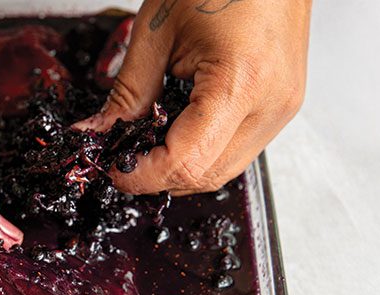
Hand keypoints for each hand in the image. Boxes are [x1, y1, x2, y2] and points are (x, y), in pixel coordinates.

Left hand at [76, 0, 310, 193]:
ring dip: (181, 169)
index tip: (112, 167)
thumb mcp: (157, 32)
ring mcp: (283, 108)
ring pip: (224, 170)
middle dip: (158, 177)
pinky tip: (178, 132)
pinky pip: (238, 149)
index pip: (186, 162)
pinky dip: (203, 151)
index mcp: (241, 82)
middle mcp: (271, 105)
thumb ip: (127, 92)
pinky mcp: (283, 105)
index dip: (142, 174)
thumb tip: (97, 133)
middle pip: (206, 176)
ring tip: (148, 145)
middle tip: (122, 158)